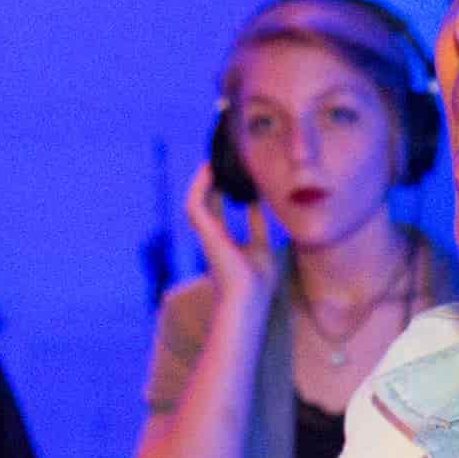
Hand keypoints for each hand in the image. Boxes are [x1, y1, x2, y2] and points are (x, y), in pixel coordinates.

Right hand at [185, 163, 279, 325]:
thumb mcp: (262, 246)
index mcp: (224, 241)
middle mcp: (211, 236)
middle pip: (207, 199)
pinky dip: (200, 185)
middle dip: (212, 179)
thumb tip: (260, 206)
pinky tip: (210, 169)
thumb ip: (258, 226)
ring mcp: (206, 234)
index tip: (236, 174)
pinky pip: (196, 202)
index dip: (226, 190)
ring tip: (214, 158)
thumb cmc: (257, 282)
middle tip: (223, 158)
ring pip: (197, 199)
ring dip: (203, 179)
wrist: (248, 299)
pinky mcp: (204, 232)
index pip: (220, 208)